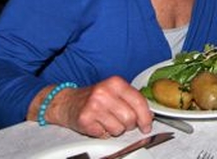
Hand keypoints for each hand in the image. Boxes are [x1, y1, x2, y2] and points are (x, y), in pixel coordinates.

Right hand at [36, 76, 152, 137]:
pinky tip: (98, 124)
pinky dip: (103, 133)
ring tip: (108, 122)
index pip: (138, 101)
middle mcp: (104, 92)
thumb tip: (149, 116)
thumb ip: (132, 100)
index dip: (146, 117)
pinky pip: (104, 134)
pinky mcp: (85, 119)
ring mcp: (94, 106)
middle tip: (123, 123)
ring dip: (116, 130)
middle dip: (130, 125)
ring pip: (118, 129)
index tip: (147, 125)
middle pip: (130, 118)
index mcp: (115, 83)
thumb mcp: (115, 92)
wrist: (67, 102)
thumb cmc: (95, 98)